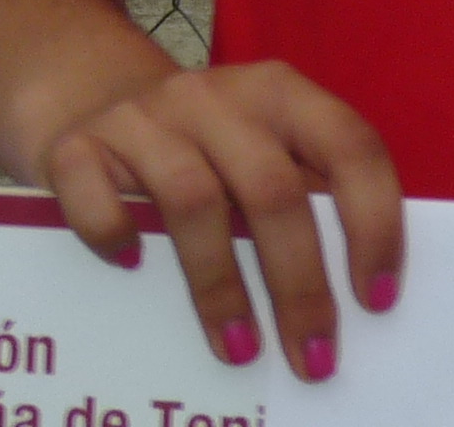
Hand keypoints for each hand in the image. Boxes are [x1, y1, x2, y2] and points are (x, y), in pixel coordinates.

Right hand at [39, 61, 399, 381]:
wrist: (88, 92)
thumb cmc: (202, 153)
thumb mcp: (261, 156)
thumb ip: (305, 206)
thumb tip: (356, 312)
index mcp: (280, 94)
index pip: (348, 145)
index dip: (374, 222)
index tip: (376, 302)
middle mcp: (214, 95)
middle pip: (272, 189)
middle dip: (300, 285)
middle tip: (312, 359)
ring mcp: (142, 116)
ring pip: (193, 199)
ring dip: (221, 287)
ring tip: (240, 350)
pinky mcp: (77, 144)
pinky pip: (95, 192)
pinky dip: (115, 234)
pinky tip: (133, 268)